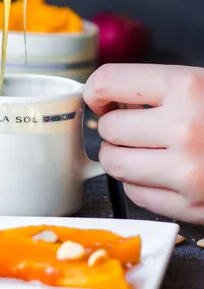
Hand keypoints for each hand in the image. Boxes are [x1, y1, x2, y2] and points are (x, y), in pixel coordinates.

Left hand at [84, 64, 203, 223]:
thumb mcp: (200, 84)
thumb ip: (156, 89)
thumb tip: (105, 99)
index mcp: (187, 86)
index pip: (108, 81)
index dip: (96, 90)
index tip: (99, 98)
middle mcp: (184, 128)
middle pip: (108, 128)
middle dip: (111, 126)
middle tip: (127, 126)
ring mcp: (187, 172)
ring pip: (114, 164)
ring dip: (119, 155)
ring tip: (139, 149)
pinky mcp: (191, 206)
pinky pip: (136, 195)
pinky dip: (138, 183)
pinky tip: (158, 171)